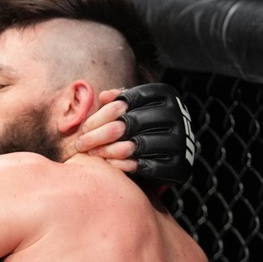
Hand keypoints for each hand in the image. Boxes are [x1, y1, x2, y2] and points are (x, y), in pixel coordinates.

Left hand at [78, 84, 196, 186]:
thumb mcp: (134, 108)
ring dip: (111, 150)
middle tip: (81, 143)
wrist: (172, 154)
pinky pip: (149, 166)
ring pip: (140, 144)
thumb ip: (119, 101)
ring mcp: (181, 140)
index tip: (86, 127)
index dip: (104, 113)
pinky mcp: (179, 165)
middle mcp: (177, 115)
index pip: (130, 100)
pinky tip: (110, 164)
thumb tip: (104, 96)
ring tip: (93, 154)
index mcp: (165, 95)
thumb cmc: (144, 126)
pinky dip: (126, 165)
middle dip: (101, 134)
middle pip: (132, 122)